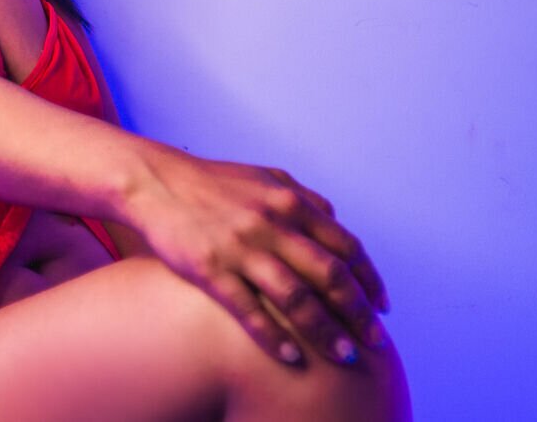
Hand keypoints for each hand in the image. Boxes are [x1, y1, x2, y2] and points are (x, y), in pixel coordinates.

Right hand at [124, 143, 390, 365]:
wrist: (154, 181)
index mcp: (290, 202)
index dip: (370, 280)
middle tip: (376, 342)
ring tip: (344, 356)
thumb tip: (335, 220)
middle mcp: (272, 224)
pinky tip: (291, 357)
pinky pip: (248, 310)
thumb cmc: (211, 183)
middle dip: (359, 314)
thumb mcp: (264, 178)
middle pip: (330, 276)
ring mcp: (241, 247)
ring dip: (325, 331)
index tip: (383, 307)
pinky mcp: (210, 269)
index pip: (345, 246)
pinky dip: (273, 336)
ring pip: (296, 297)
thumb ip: (303, 198)